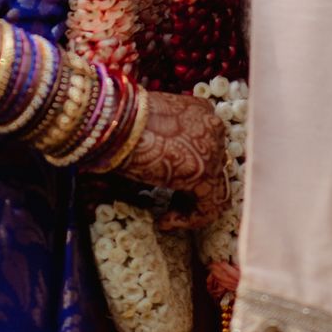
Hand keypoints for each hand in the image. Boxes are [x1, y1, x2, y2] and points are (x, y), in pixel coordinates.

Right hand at [117, 92, 229, 231]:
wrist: (118, 121)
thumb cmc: (121, 122)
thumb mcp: (149, 127)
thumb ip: (162, 143)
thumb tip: (154, 173)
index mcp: (200, 110)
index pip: (207, 143)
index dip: (190, 166)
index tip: (170, 182)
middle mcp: (212, 126)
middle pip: (213, 165)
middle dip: (192, 187)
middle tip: (170, 201)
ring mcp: (213, 149)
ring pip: (214, 188)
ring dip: (190, 206)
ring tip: (166, 216)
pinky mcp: (205, 173)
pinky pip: (208, 206)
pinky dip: (189, 219)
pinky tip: (164, 221)